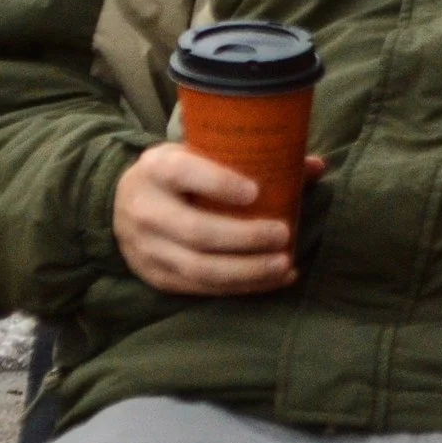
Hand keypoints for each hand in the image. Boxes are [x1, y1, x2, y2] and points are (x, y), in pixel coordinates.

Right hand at [112, 143, 324, 295]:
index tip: (256, 191)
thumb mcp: (201, 154)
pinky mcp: (156, 277)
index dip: (219, 184)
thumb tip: (316, 166)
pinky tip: (273, 280)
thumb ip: (253, 159)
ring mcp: (146, 249)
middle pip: (196, 231)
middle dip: (244, 237)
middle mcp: (144, 209)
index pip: (183, 174)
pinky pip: (201, 288)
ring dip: (247, 271)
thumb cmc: (179, 174)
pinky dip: (241, 287)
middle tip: (284, 234)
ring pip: (200, 268)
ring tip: (285, 265)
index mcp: (156, 168)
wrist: (124, 203)